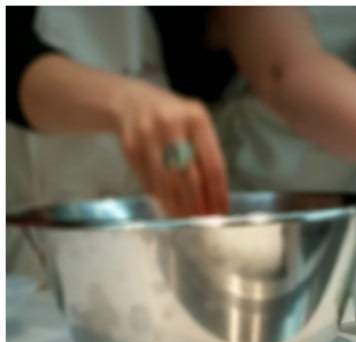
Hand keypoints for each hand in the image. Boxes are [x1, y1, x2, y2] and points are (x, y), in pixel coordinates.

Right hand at [115, 80, 227, 217]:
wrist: (132, 101)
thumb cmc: (174, 119)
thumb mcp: (196, 128)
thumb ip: (206, 158)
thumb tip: (214, 200)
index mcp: (196, 119)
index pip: (213, 165)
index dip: (218, 193)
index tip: (221, 212)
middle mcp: (171, 124)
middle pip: (188, 175)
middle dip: (197, 203)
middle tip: (203, 221)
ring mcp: (147, 134)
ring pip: (166, 180)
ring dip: (177, 205)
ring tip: (186, 220)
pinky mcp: (130, 146)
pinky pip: (148, 179)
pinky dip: (159, 197)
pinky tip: (168, 207)